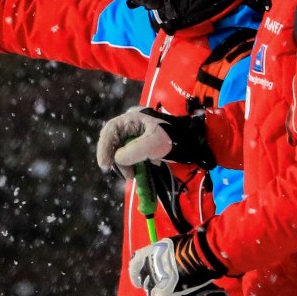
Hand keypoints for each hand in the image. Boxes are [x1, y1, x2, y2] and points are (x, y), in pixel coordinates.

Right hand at [94, 106, 212, 172]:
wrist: (192, 142)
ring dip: (123, 165)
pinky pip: (128, 156)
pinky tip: (136, 173)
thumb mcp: (154, 144)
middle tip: (125, 174)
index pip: (110, 130)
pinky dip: (130, 165)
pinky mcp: (140, 146)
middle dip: (115, 159)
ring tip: (133, 176)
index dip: (104, 147)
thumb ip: (134, 150)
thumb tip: (117, 159)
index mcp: (132, 119)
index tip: (105, 164)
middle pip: (113, 142)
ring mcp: (135, 136)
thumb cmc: (174, 138)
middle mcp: (130, 126)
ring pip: (120, 151)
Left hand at [129, 232, 226, 295]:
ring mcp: (154, 284)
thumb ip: (165, 254)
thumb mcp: (169, 246)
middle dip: (154, 287)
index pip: (134, 269)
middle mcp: (145, 271)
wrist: (196, 254)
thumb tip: (170, 260)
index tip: (142, 280)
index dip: (138, 275)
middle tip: (165, 288)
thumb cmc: (186, 245)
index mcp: (144, 256)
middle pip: (146, 285)